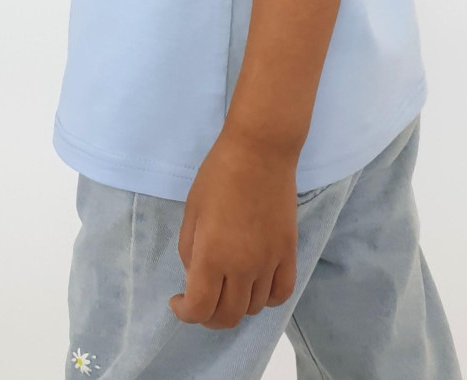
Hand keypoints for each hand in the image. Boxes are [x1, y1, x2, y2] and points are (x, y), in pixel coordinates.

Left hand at [168, 126, 299, 328]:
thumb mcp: (192, 211)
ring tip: (226, 286)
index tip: (178, 300)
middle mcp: (242, 267)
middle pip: (227, 316)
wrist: (261, 151)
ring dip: (235, 305)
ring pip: (254, 308)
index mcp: (212, 255)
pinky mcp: (289, 252)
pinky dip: (266, 298)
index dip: (184, 313)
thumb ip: (189, 250)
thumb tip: (195, 277)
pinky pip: (281, 293)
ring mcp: (269, 261)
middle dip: (208, 316)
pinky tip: (255, 285)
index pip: (199, 309)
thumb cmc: (219, 174)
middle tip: (200, 298)